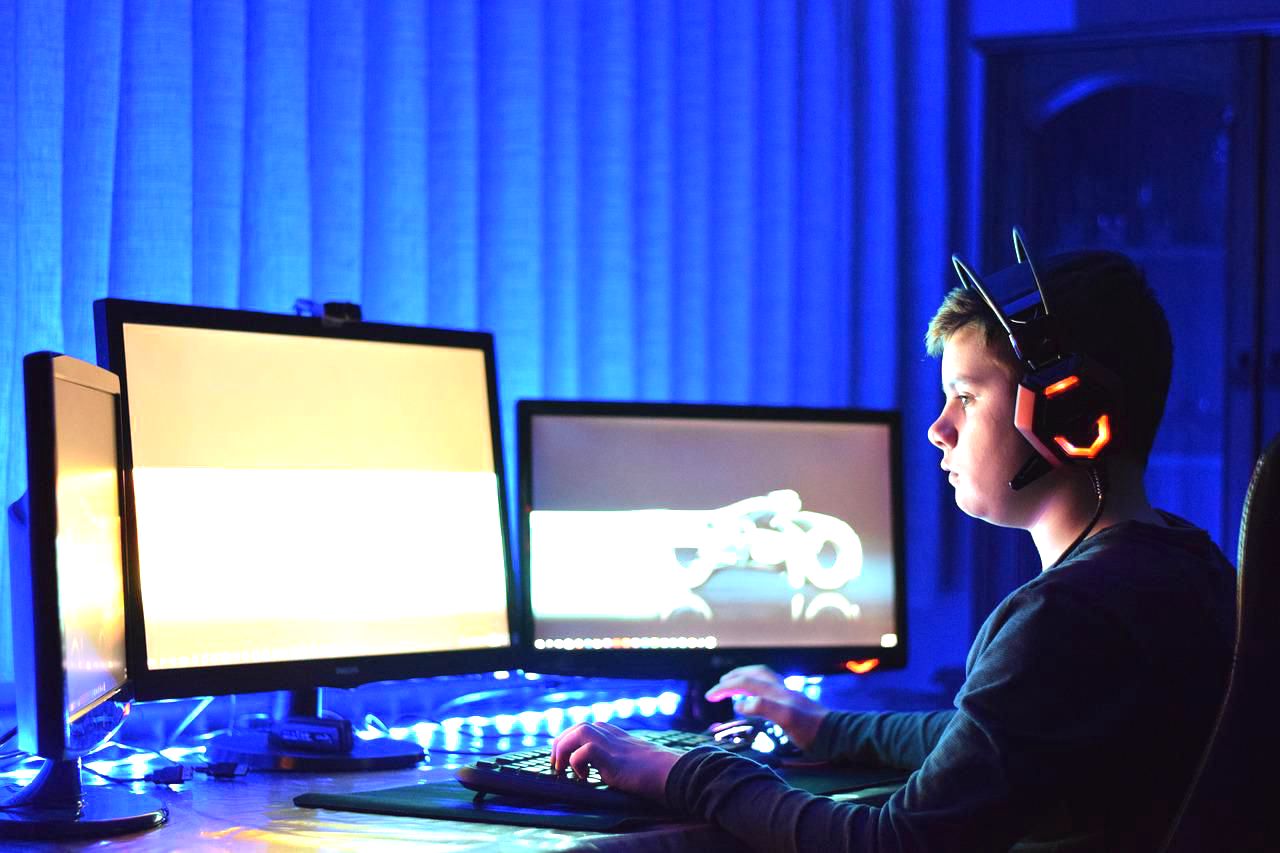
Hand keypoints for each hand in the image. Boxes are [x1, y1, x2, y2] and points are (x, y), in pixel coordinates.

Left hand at [550, 722, 683, 801]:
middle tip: (556, 766)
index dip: (571, 741)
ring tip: (562, 769)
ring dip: (564, 748)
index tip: (563, 760)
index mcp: (619, 737)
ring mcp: (615, 745)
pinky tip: (584, 778)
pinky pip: (586, 750)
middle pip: (579, 726)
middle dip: (561, 743)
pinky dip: (578, 763)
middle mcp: (614, 736)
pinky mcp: (615, 758)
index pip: (589, 728)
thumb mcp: (638, 763)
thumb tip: (612, 775)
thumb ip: (624, 763)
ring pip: (580, 730)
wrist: (677, 774)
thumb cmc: (662, 774)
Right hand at [704, 665, 828, 750]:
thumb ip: (763, 707)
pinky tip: (755, 698)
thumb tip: (740, 703)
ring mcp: (788, 694)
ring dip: (743, 678)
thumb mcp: (786, 719)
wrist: (836, 734)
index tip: (708, 696)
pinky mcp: (794, 702)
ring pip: (762, 677)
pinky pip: (769, 686)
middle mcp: (781, 689)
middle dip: (731, 679)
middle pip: (752, 675)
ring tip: (731, 685)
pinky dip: (756, 687)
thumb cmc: (811, 730)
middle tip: (716, 688)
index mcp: (776, 692)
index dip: (725, 687)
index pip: (745, 682)